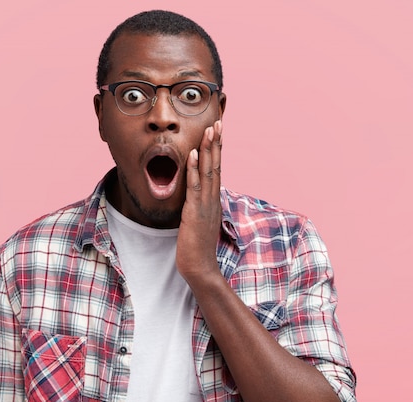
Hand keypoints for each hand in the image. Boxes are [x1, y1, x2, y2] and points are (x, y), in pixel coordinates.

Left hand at [176, 120, 223, 285]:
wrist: (200, 268)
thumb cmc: (197, 247)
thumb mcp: (200, 221)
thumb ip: (200, 207)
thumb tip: (198, 196)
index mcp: (213, 200)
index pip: (217, 169)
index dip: (216, 150)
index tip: (217, 132)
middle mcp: (213, 199)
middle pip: (216, 165)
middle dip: (216, 143)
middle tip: (218, 122)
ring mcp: (206, 205)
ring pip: (209, 172)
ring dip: (209, 150)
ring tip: (209, 130)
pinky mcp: (195, 212)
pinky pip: (195, 187)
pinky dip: (195, 170)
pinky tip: (194, 155)